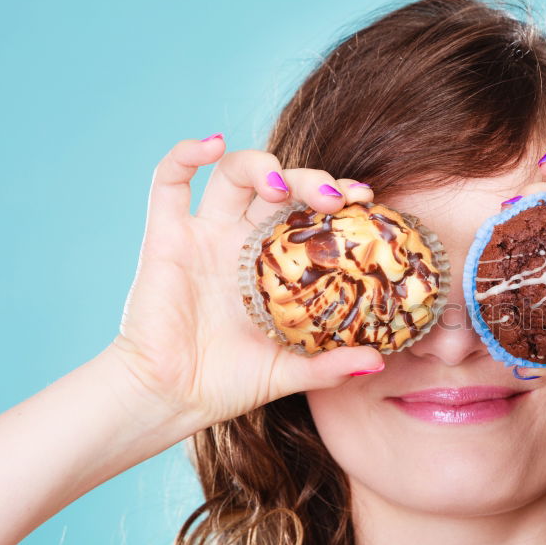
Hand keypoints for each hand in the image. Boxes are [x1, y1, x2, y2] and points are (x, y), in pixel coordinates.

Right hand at [110, 136, 383, 439]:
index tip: (366, 201)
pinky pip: (168, 181)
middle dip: (310, 180)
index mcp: (274, 264)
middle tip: (333, 198)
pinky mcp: (166, 237)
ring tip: (281, 187)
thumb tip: (379, 360)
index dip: (338, 199)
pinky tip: (213, 145)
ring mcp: (204, 234)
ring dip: (261, 166)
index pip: (311, 214)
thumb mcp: (290, 372)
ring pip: (233, 174)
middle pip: (279, 186)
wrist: (169, 399)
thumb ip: (332, 366)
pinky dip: (187, 153)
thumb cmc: (228, 384)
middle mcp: (242, 241)